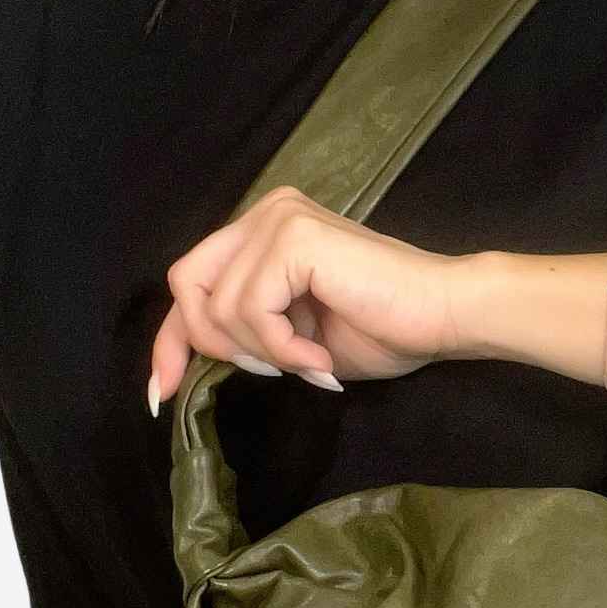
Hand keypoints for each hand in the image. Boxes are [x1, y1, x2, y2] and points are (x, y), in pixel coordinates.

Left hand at [147, 184, 479, 409]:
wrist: (445, 314)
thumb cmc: (384, 327)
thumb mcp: (291, 338)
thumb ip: (244, 333)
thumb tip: (186, 363)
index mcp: (264, 230)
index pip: (190, 283)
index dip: (169, 342)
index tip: (161, 394)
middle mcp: (266, 213)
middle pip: (185, 286)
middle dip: (212, 345)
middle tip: (270, 371)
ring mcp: (279, 219)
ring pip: (218, 308)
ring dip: (262, 353)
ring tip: (309, 360)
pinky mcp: (294, 237)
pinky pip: (251, 309)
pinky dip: (281, 348)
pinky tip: (318, 356)